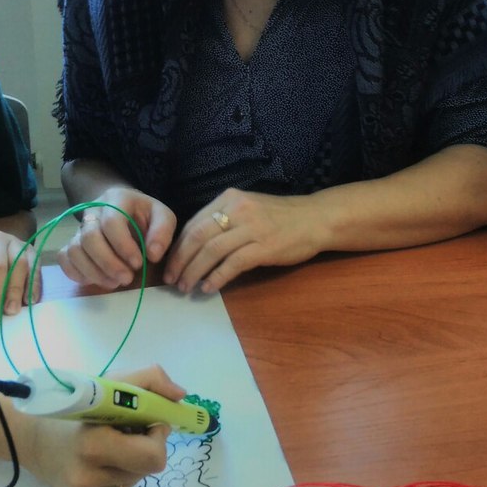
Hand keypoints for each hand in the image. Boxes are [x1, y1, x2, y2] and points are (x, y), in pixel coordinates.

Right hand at [20, 365, 183, 486]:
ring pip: (137, 478)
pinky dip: (119, 472)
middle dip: (149, 448)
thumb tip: (180, 397)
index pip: (152, 456)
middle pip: (149, 469)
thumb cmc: (73, 405)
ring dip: (134, 459)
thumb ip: (149, 381)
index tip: (149, 421)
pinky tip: (100, 460)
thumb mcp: (108, 383)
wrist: (29, 435)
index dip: (157, 436)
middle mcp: (88, 475)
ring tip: (111, 442)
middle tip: (133, 431)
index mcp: (94, 444)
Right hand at [57, 188, 176, 290]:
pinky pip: (64, 258)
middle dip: (108, 262)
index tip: (138, 263)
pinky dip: (77, 273)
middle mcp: (92, 211)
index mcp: (116, 199)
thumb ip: (162, 232)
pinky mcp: (72, 244)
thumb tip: (152, 254)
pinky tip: (97, 279)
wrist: (127, 212)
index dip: (123, 246)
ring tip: (114, 282)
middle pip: (89, 237)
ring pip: (74, 250)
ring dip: (94, 271)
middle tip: (127, 278)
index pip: (111, 222)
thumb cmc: (145, 217)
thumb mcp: (162, 216)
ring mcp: (79, 228)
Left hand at [164, 189, 322, 293]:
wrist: (316, 219)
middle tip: (171, 280)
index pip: (194, 224)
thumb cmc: (281, 217)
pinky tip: (209, 288)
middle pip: (197, 237)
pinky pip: (233, 264)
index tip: (169, 265)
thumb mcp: (248, 208)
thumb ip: (224, 220)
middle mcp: (237, 210)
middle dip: (180, 261)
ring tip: (186, 287)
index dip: (177, 247)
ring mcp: (251, 228)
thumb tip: (194, 246)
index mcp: (229, 199)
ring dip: (194, 272)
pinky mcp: (264, 247)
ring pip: (211, 251)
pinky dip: (217, 277)